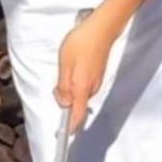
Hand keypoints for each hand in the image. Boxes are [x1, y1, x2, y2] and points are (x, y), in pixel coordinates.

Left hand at [55, 11, 116, 131]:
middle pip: (76, 104)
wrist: (102, 27)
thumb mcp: (65, 64)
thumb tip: (64, 104)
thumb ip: (64, 86)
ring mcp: (96, 80)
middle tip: (58, 80)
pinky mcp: (97, 73)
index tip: (62, 133)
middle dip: (64, 99)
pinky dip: (76, 80)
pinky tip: (73, 64)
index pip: (77, 116)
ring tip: (66, 66)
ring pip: (79, 93)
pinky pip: (84, 85)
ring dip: (69, 87)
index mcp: (82, 88)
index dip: (70, 127)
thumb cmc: (82, 43)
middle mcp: (92, 88)